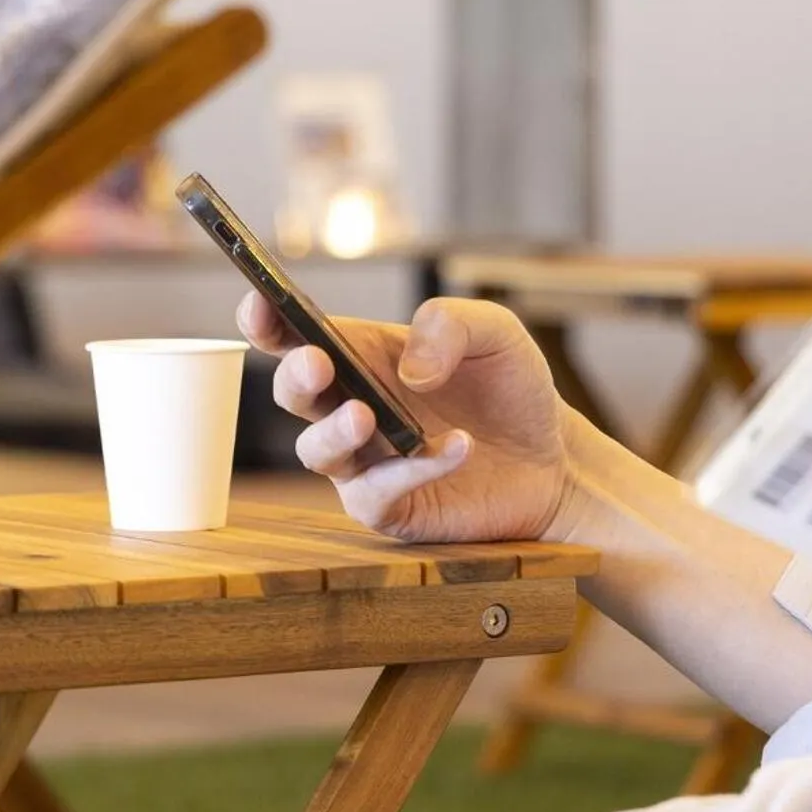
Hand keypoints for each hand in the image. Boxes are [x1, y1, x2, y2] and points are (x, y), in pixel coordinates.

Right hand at [236, 293, 582, 543]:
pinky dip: (411, 469)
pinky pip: (376, 493)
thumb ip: (451, 325)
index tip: (257, 303)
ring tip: (369, 416)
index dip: (266, 319)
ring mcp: (364, 461)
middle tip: (318, 364)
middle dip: (295, 377)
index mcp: (361, 354)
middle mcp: (351, 405)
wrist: (554, 459)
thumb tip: (409, 370)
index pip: (296, 334)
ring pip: (316, 451)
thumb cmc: (512, 389)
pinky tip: (457, 447)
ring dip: (335, 431)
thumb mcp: (496, 333)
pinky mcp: (389, 507)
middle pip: (293, 392)